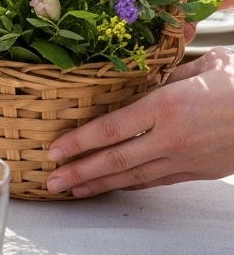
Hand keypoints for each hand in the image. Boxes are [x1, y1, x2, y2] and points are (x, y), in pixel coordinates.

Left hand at [45, 47, 233, 195]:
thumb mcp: (203, 64)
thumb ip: (167, 69)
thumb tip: (141, 67)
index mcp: (168, 106)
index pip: (112, 129)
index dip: (80, 142)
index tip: (55, 149)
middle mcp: (171, 138)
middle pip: (115, 160)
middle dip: (78, 171)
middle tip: (51, 180)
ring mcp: (184, 159)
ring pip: (132, 177)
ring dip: (98, 184)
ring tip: (71, 190)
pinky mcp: (196, 172)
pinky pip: (155, 181)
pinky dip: (129, 185)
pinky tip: (111, 186)